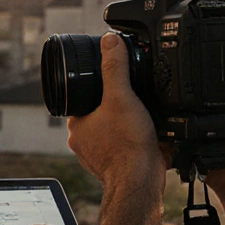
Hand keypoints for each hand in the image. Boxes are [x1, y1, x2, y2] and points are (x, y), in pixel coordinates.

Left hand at [66, 32, 167, 189]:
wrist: (141, 183)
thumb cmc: (127, 146)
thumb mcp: (121, 96)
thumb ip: (115, 67)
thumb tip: (110, 41)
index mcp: (77, 125)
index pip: (83, 97)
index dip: (100, 87)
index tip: (116, 84)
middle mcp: (83, 142)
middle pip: (100, 113)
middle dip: (117, 107)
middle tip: (135, 102)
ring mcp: (99, 156)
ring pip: (113, 131)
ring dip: (128, 124)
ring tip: (143, 119)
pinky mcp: (116, 167)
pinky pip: (125, 147)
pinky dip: (135, 140)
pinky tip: (148, 136)